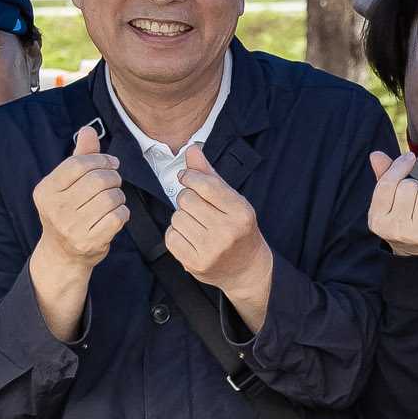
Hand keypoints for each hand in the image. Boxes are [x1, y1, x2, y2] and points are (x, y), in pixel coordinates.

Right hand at [33, 126, 125, 268]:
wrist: (63, 253)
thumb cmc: (67, 212)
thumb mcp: (66, 185)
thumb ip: (79, 157)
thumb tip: (88, 130)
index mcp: (46, 190)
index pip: (79, 164)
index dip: (101, 159)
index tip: (111, 162)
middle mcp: (55, 209)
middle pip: (98, 180)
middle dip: (112, 177)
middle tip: (114, 182)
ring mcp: (72, 227)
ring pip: (111, 197)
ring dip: (119, 195)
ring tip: (113, 200)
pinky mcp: (90, 241)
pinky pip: (118, 216)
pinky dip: (122, 212)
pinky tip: (115, 215)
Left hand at [170, 143, 273, 302]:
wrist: (247, 269)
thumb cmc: (238, 229)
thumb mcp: (232, 200)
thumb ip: (209, 175)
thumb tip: (191, 149)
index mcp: (241, 212)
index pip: (205, 185)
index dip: (190, 177)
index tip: (187, 178)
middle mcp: (228, 231)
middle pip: (186, 199)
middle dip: (187, 199)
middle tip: (197, 207)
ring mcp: (211, 249)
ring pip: (177, 217)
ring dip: (181, 218)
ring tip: (196, 225)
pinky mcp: (196, 263)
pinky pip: (171, 237)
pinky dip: (176, 234)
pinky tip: (189, 237)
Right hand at [368, 151, 417, 255]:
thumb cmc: (402, 218)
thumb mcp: (388, 202)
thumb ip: (383, 177)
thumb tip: (376, 155)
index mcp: (377, 220)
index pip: (386, 184)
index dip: (399, 166)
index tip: (409, 157)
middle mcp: (394, 229)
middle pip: (408, 186)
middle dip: (414, 186)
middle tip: (413, 199)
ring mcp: (416, 235)